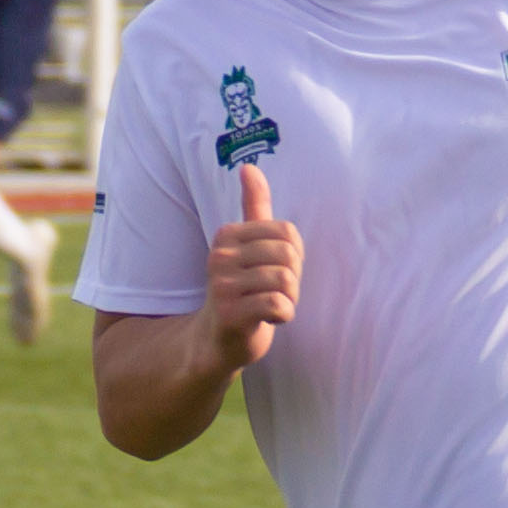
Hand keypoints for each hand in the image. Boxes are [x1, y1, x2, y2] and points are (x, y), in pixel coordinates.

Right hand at [204, 162, 299, 372]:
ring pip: (286, 281)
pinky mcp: (230, 314)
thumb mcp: (246, 246)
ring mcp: (223, 286)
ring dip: (289, 299)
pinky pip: (278, 305)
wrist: (215, 341)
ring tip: (271, 306)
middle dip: (293, 279)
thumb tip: (249, 167)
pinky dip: (284, 315)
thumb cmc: (241, 290)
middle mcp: (220, 256)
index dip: (293, 257)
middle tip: (273, 292)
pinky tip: (268, 320)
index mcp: (227, 235)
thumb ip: (253, 207)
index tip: (272, 271)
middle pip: (289, 256)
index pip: (288, 233)